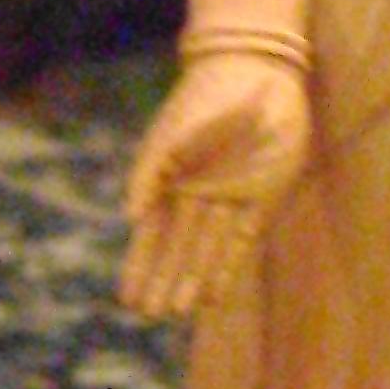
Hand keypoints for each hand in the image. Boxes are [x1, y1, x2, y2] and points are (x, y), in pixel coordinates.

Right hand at [119, 52, 312, 319]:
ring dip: (191, 279)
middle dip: (163, 279)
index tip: (127, 297)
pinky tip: (212, 294)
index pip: (152, 234)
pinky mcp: (262, 197)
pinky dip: (227, 267)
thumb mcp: (173, 133)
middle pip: (177, 248)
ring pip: (206, 250)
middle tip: (148, 314)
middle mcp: (199, 195)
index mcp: (172, 180)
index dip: (139, 265)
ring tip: (174, 312)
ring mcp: (230, 198)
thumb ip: (150, 173)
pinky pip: (241, 241)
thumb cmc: (207, 98)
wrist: (255, 73)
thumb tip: (130, 215)